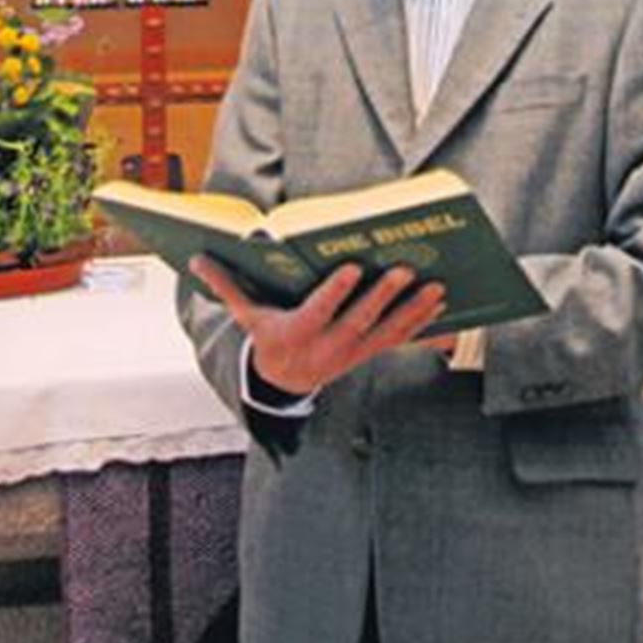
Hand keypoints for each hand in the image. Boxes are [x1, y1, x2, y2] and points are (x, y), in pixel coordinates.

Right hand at [190, 255, 446, 394]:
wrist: (283, 383)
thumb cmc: (266, 337)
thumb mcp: (245, 316)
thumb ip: (226, 286)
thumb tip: (198, 259)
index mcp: (298, 332)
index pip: (318, 311)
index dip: (336, 291)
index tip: (353, 267)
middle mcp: (329, 347)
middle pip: (359, 322)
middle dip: (383, 297)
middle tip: (404, 270)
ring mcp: (353, 353)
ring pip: (387, 333)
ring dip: (413, 311)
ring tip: (438, 288)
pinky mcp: (369, 354)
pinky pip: (398, 340)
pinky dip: (423, 325)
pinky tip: (444, 306)